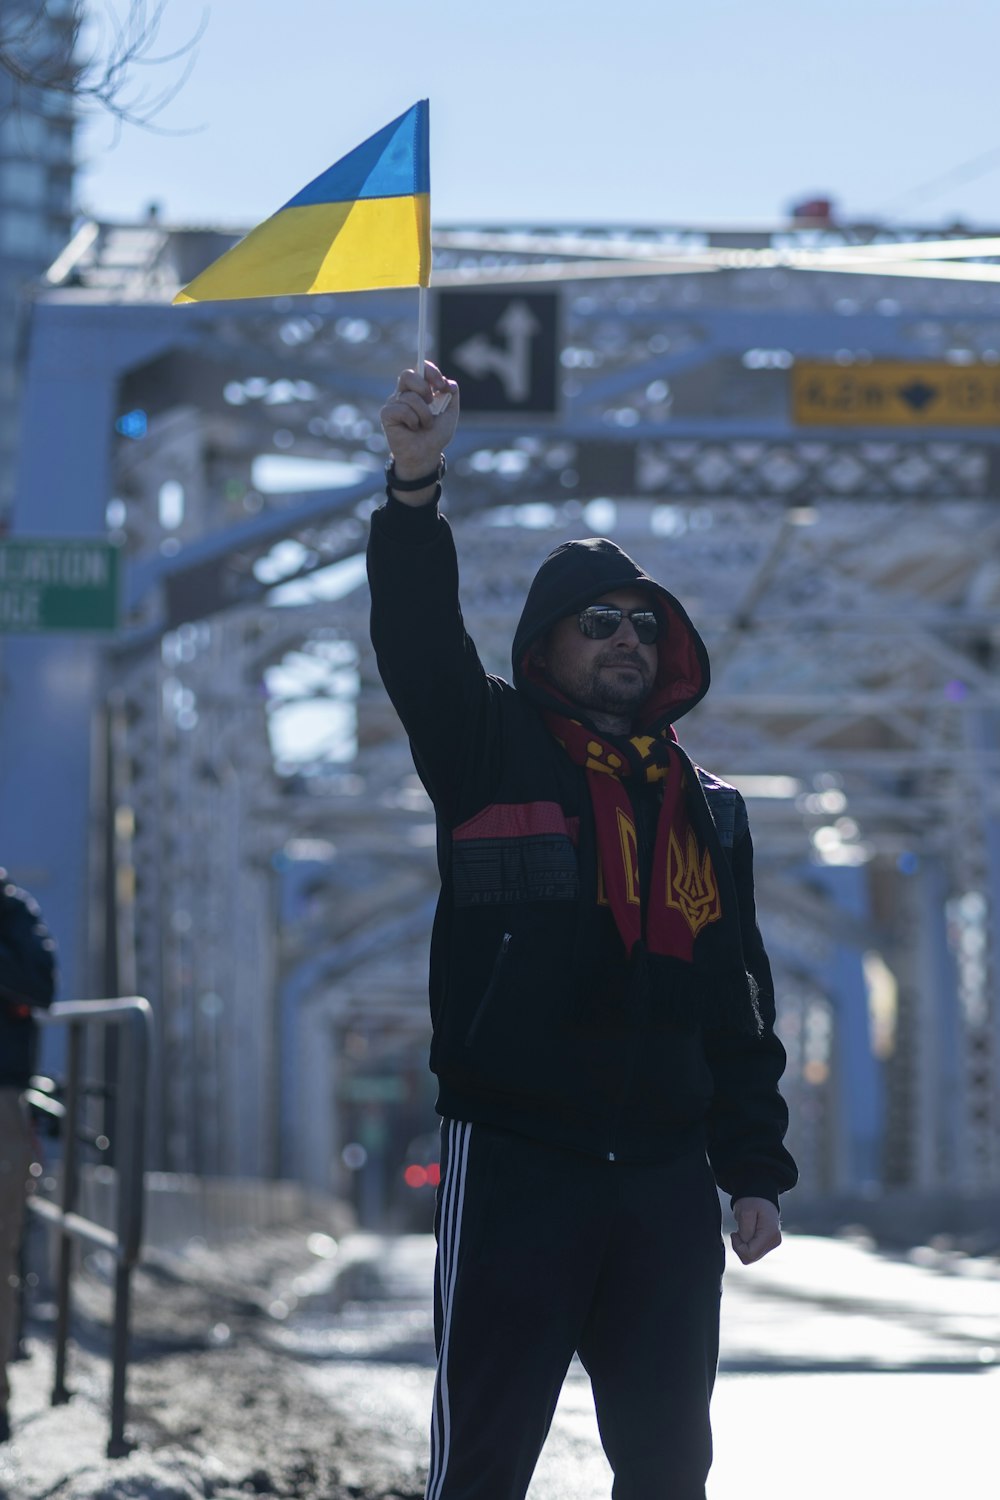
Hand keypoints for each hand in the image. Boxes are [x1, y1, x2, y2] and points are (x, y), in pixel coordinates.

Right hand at [380, 362, 459, 494]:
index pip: (420, 368)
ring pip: (410, 397)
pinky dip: (413, 420)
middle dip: (424, 388)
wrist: (426, 455)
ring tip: (424, 425)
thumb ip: (452, 396)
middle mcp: (404, 393)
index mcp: (419, 389)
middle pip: (408, 375)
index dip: (430, 371)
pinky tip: (412, 428)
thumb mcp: (450, 414)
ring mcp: (394, 403)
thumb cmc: (435, 435)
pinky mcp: (386, 414)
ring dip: (424, 414)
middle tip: (431, 403)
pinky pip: (401, 409)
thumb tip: (449, 383)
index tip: (442, 385)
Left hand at [730, 1196, 781, 1263]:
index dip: (738, 1246)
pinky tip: (748, 1234)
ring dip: (743, 1246)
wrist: (761, 1197)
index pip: (751, 1253)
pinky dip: (747, 1245)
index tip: (734, 1233)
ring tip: (744, 1230)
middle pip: (751, 1257)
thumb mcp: (745, 1212)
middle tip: (738, 1232)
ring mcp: (773, 1244)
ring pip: (752, 1257)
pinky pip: (754, 1252)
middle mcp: (774, 1241)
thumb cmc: (753, 1201)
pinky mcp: (769, 1244)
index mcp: (770, 1233)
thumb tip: (745, 1245)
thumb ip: (745, 1231)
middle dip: (740, 1247)